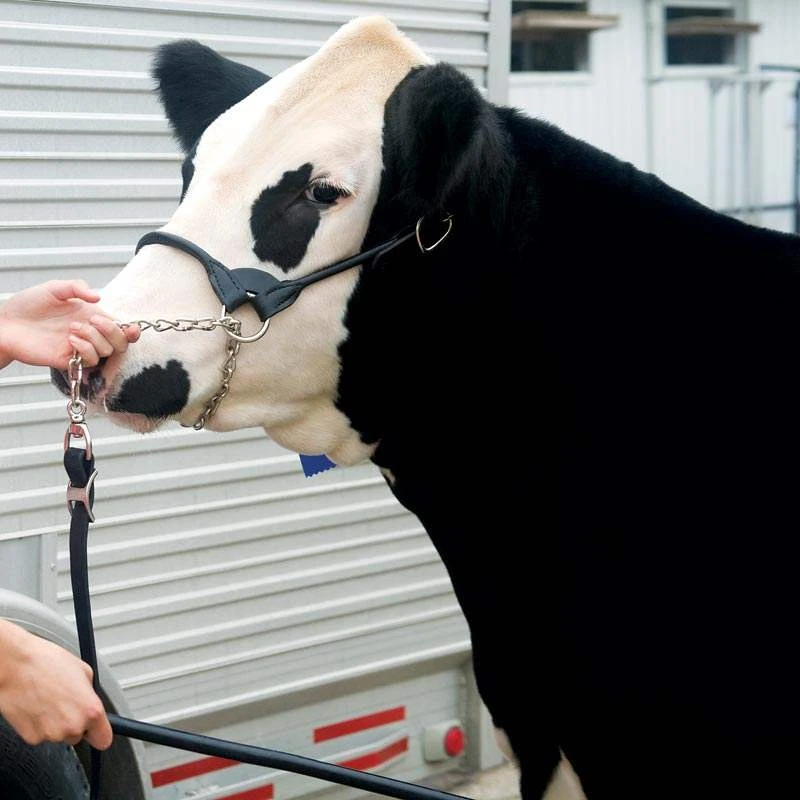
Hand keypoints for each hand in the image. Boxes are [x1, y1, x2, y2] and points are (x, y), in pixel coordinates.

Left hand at [0, 280, 138, 369]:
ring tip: (72, 328)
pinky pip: (91, 360)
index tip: (131, 328)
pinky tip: (70, 339)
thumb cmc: (28, 305)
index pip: (120, 327)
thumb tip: (98, 297)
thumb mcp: (53, 288)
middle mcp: (90, 334)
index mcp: (91, 317)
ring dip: (94, 337)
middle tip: (94, 320)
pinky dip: (86, 348)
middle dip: (113, 331)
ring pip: (107, 351)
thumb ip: (76, 287)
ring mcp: (80, 348)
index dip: (131, 331)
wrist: (6, 324)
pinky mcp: (70, 360)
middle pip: (120, 343)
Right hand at [0, 620, 111, 749]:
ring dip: (55, 723)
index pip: (103, 739)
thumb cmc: (46, 663)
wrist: (16, 667)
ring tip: (48, 700)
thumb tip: (90, 700)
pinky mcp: (31, 738)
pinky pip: (41, 735)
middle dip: (74, 722)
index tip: (96, 730)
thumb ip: (90, 694)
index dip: (99, 732)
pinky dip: (39, 725)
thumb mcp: (83, 671)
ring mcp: (51, 734)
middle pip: (79, 735)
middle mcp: (72, 726)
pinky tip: (36, 706)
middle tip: (64, 703)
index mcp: (90, 710)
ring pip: (59, 735)